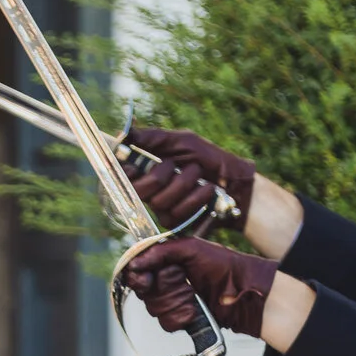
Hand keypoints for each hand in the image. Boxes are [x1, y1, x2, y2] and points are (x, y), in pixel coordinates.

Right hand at [117, 238, 280, 340]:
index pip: (137, 270)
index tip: (146, 280)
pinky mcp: (181, 318)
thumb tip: (134, 262)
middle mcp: (166, 281)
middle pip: (144, 292)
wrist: (244, 293)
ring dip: (176, 303)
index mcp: (166, 261)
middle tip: (184, 283)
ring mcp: (173, 301)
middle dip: (165, 289)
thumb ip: (161, 251)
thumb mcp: (192, 249)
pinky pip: (166, 323)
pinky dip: (181, 317)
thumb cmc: (224, 266)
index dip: (139, 277)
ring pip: (155, 309)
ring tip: (194, 296)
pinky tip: (195, 311)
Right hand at [123, 127, 255, 227]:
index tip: (133, 167)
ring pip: (160, 202)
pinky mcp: (175, 223)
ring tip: (199, 175)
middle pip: (139, 190)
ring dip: (185, 184)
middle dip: (161, 176)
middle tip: (176, 166)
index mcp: (146, 169)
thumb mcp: (183, 141)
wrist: (234, 181)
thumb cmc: (208, 158)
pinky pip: (177, 213)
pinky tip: (207, 190)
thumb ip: (154, 138)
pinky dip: (196, 197)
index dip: (125, 172)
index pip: (122, 175)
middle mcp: (150, 191)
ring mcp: (161, 208)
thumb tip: (126, 132)